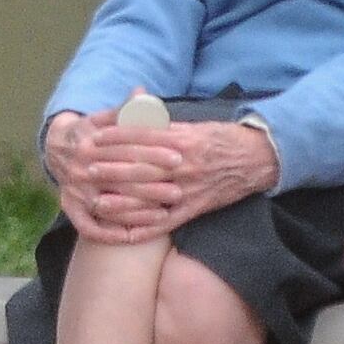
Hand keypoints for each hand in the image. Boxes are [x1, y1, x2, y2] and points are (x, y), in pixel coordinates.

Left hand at [45, 98, 277, 245]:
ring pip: (150, 197)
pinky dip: (145, 229)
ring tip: (98, 201)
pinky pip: (166, 222)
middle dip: (112, 169)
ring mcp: (189, 189)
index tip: (96, 137)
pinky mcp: (195, 208)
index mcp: (183, 140)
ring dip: (122, 201)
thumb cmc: (222, 138)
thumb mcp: (194, 125)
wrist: (256, 159)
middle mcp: (185, 165)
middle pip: (141, 167)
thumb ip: (164, 122)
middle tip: (87, 169)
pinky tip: (125, 232)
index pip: (144, 137)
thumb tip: (137, 110)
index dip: (118, 137)